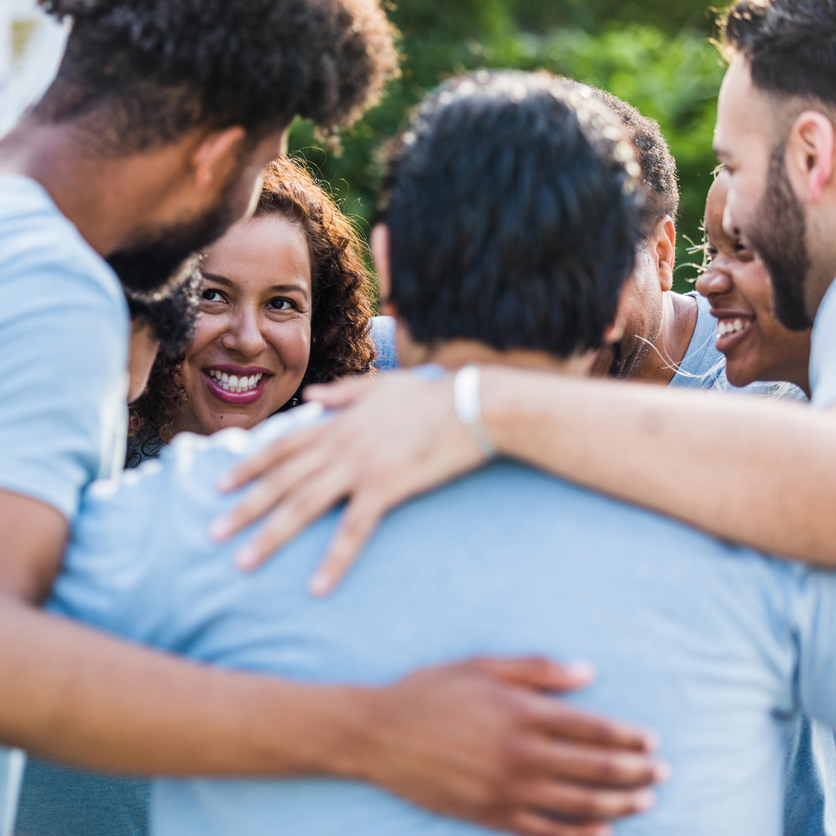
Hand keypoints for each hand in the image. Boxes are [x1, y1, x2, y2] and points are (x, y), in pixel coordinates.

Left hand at [212, 371, 481, 591]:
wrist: (471, 404)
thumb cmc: (430, 396)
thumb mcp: (381, 386)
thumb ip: (343, 392)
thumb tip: (313, 396)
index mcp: (338, 423)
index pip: (282, 446)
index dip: (249, 465)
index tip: (221, 485)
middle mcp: (341, 444)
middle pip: (283, 480)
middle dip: (245, 507)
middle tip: (212, 532)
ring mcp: (361, 466)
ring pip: (306, 504)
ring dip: (272, 535)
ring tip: (243, 562)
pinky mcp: (387, 487)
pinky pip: (354, 529)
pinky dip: (334, 558)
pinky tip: (317, 586)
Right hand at [353, 657, 666, 835]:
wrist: (379, 734)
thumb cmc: (430, 691)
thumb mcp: (481, 665)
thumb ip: (537, 669)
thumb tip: (588, 673)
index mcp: (521, 712)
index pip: (591, 728)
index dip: (627, 736)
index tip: (651, 740)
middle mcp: (521, 754)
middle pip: (594, 768)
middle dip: (635, 771)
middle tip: (662, 772)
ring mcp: (506, 789)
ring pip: (578, 803)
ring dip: (619, 803)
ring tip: (646, 801)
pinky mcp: (490, 815)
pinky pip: (546, 832)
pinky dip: (580, 834)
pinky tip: (603, 832)